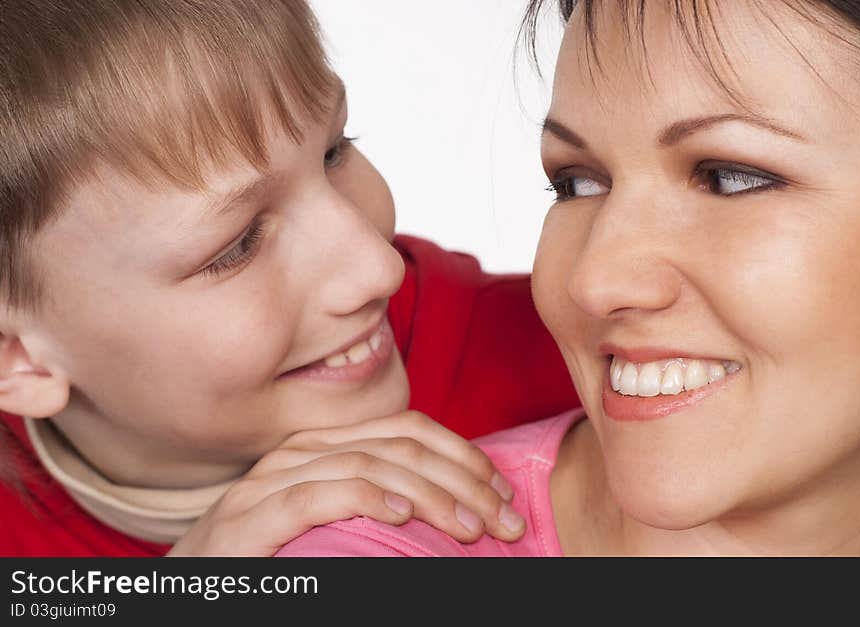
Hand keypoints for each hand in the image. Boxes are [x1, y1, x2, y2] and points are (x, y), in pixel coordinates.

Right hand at [167, 410, 524, 555]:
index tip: (502, 492)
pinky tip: (400, 516)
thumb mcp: (328, 523)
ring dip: (430, 495)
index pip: (405, 430)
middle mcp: (297, 454)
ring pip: (366, 465)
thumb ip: (373, 501)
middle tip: (506, 520)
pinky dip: (364, 498)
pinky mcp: (246, 522)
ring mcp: (267, 484)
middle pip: (397, 445)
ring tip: (471, 527)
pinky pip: (314, 495)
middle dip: (462, 479)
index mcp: (321, 449)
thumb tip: (450, 505)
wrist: (191, 590)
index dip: (462, 454)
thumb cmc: (266, 560)